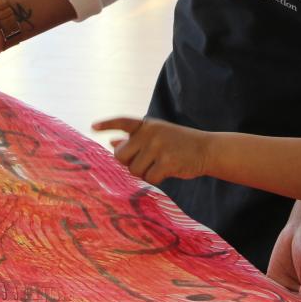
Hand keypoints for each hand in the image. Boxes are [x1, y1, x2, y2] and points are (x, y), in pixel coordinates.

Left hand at [93, 117, 211, 183]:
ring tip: (160, 165)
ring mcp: (158, 146)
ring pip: (134, 170)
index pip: (123, 122)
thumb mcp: (157, 135)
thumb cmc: (179, 144)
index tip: (92, 126)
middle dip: (128, 163)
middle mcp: (150, 133)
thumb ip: (136, 139)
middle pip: (120, 156)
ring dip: (144, 173)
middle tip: (143, 163)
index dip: (107, 124)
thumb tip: (112, 143)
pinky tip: (167, 171)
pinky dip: (156, 179)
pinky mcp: (167, 161)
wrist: (207, 149)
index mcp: (147, 125)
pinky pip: (149, 178)